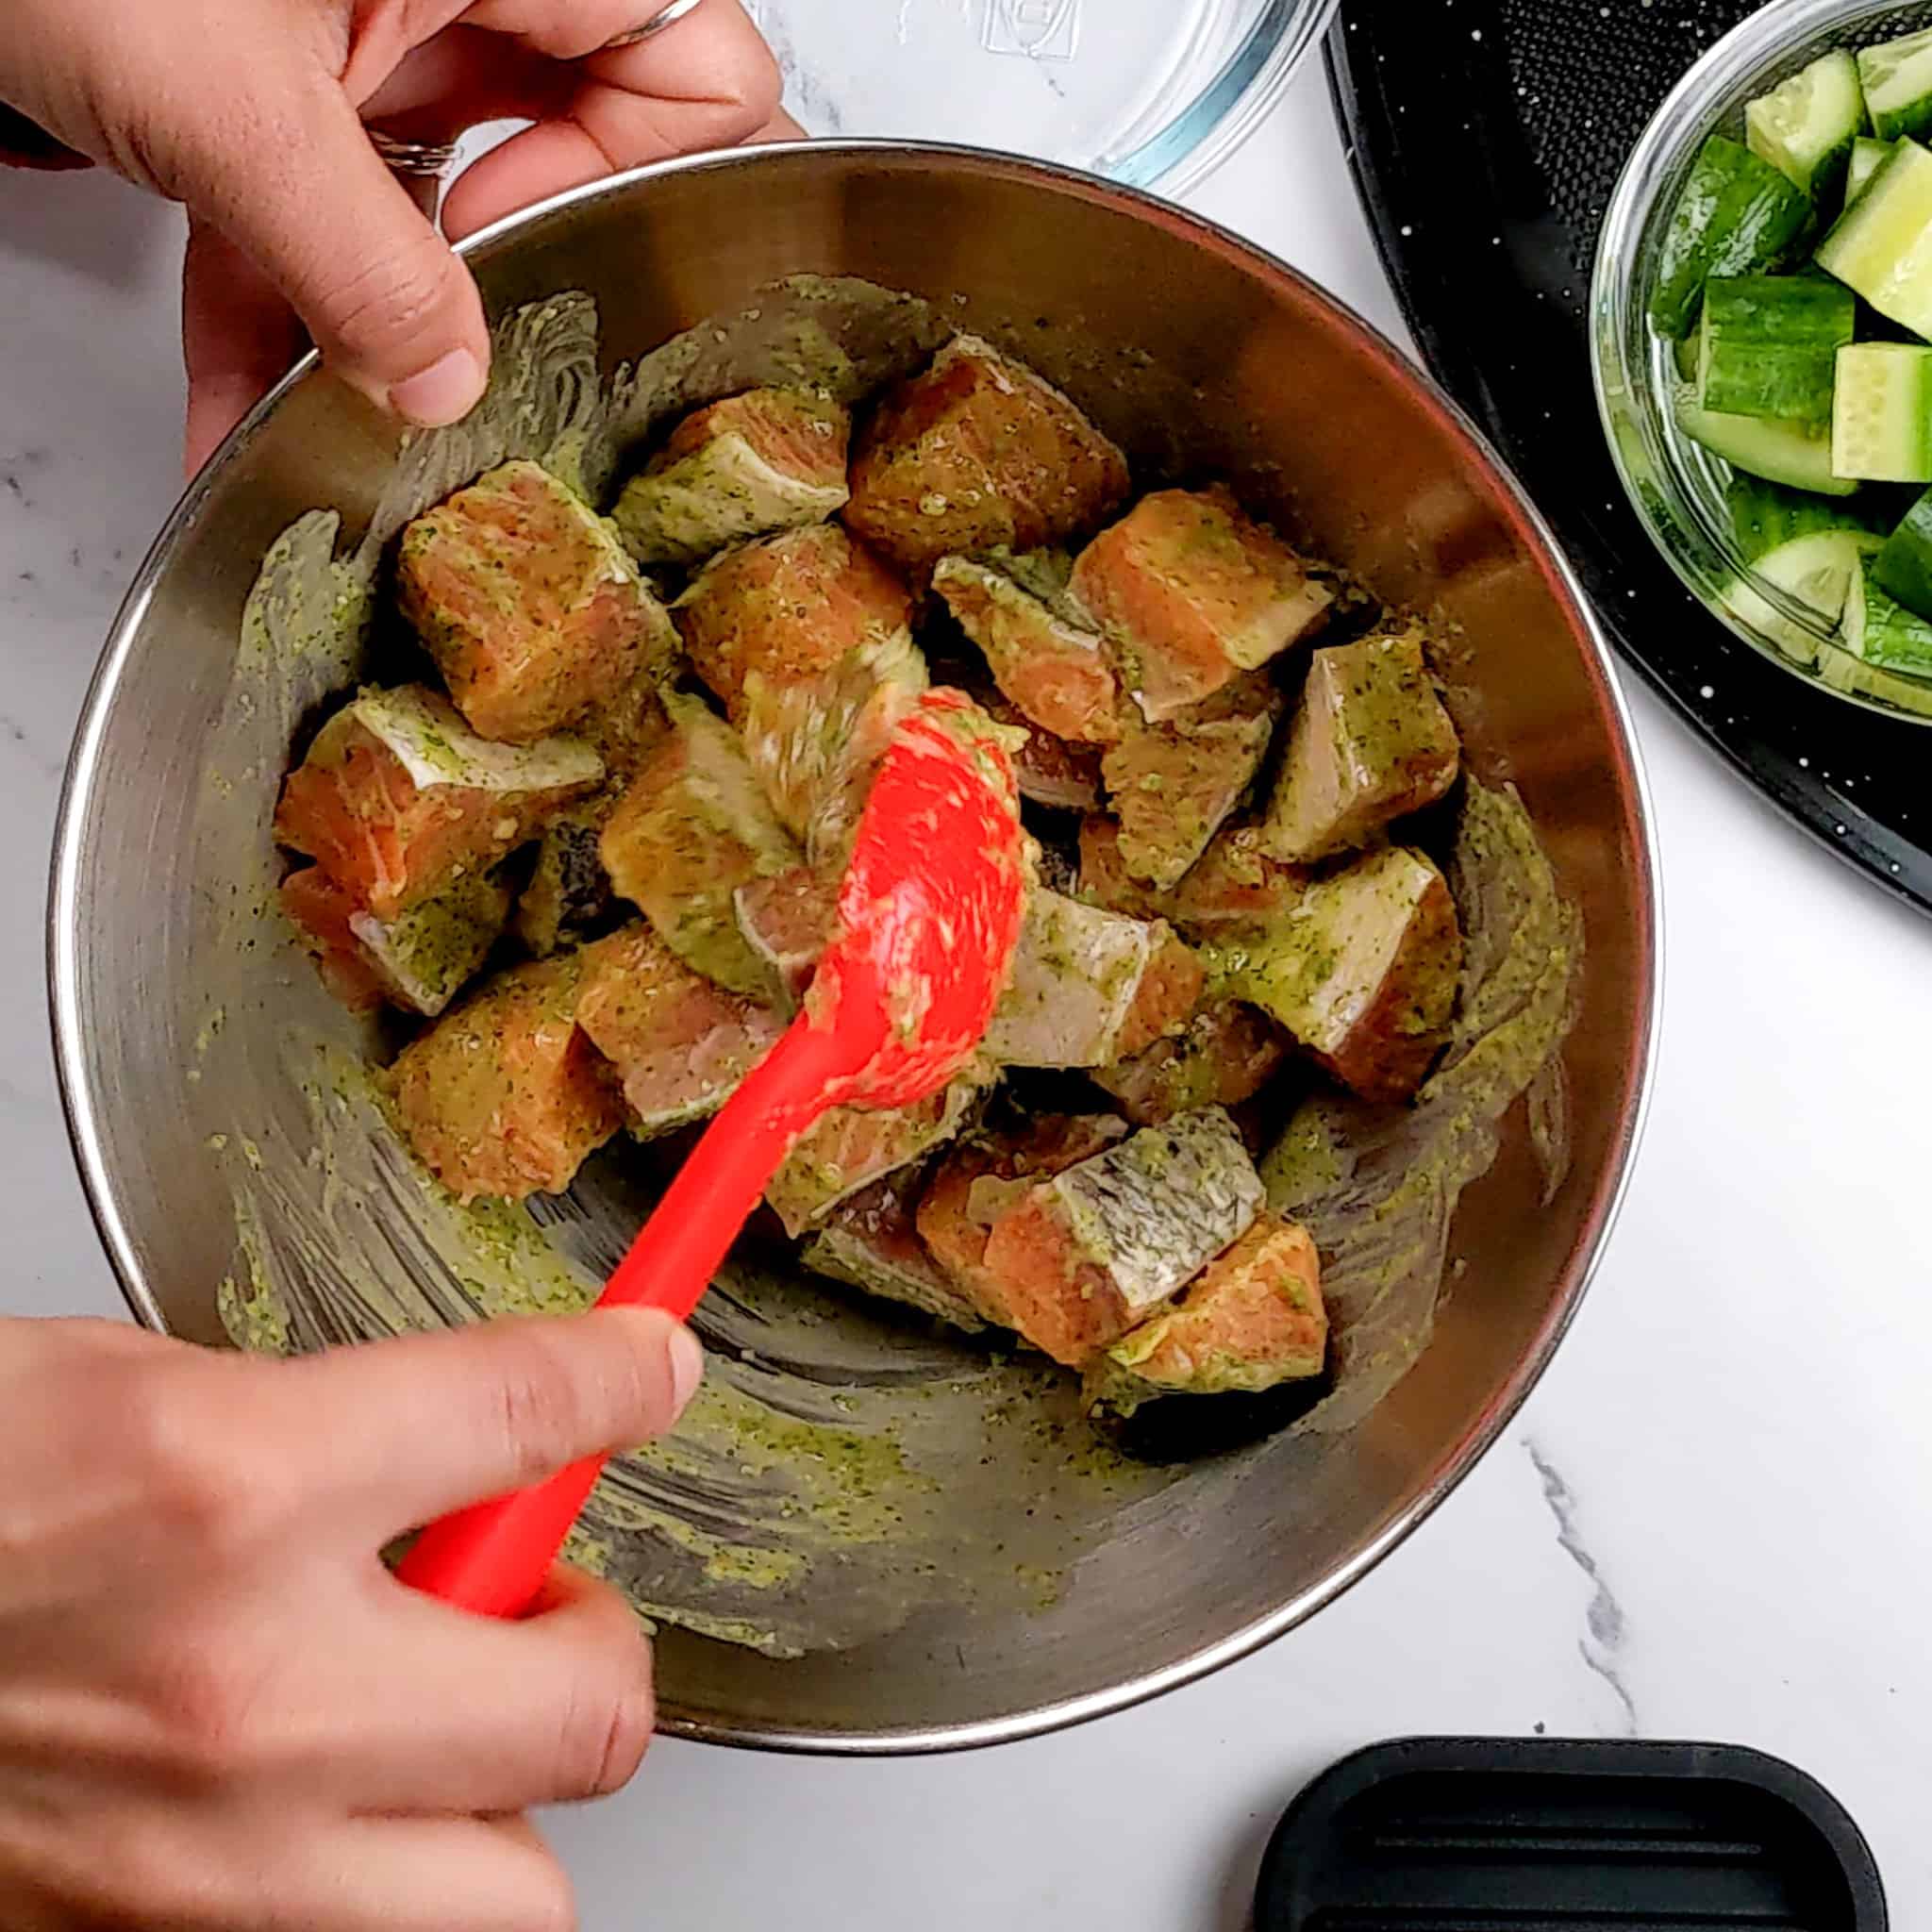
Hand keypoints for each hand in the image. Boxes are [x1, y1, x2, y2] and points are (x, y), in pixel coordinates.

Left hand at [0, 0, 787, 470]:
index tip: (537, 249)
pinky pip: (313, 218)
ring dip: (377, 333)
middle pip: (572, 149)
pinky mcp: (274, 85)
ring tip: (350, 433)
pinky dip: (277, 317)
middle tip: (467, 350)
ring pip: (430, 206)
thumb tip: (445, 388)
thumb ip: (357, 263)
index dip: (641, 174)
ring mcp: (361, 32)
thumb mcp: (231, 105)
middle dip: (512, 280)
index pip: (694, 66)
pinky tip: (246, 416)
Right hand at [0, 1308, 702, 1930]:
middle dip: (594, 1649)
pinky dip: (376, 1883)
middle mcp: (245, 1683)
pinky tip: (320, 1803)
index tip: (650, 1375)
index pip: (530, 1415)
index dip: (623, 1382)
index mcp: (235, 1482)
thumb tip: (472, 1445)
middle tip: (540, 1609)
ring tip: (437, 1731)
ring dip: (504, 1806)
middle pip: (589, 1710)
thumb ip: (321, 1422)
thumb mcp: (127, 1387)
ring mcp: (202, 1858)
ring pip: (508, 1898)